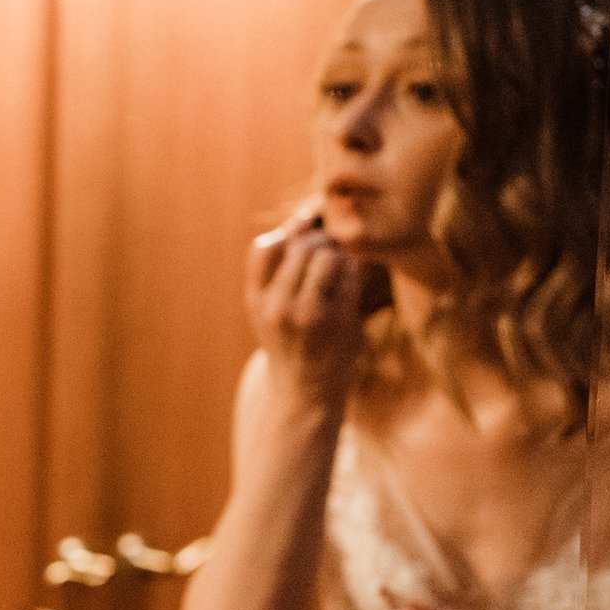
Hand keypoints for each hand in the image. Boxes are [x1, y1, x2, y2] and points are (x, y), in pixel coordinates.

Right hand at [246, 213, 369, 410]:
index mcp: (256, 300)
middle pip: (300, 245)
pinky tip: (350, 287)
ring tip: (340, 269)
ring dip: (338, 255)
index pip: (264, 247)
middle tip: (330, 254)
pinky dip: (354, 274)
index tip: (303, 244)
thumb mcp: (266, 309)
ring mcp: (308, 313)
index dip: (287, 236)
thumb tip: (302, 219)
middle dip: (319, 242)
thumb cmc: (290, 341)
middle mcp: (276, 306)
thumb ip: (276, 269)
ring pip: (326, 255)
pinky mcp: (338, 319)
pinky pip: (350, 274)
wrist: (305, 391)